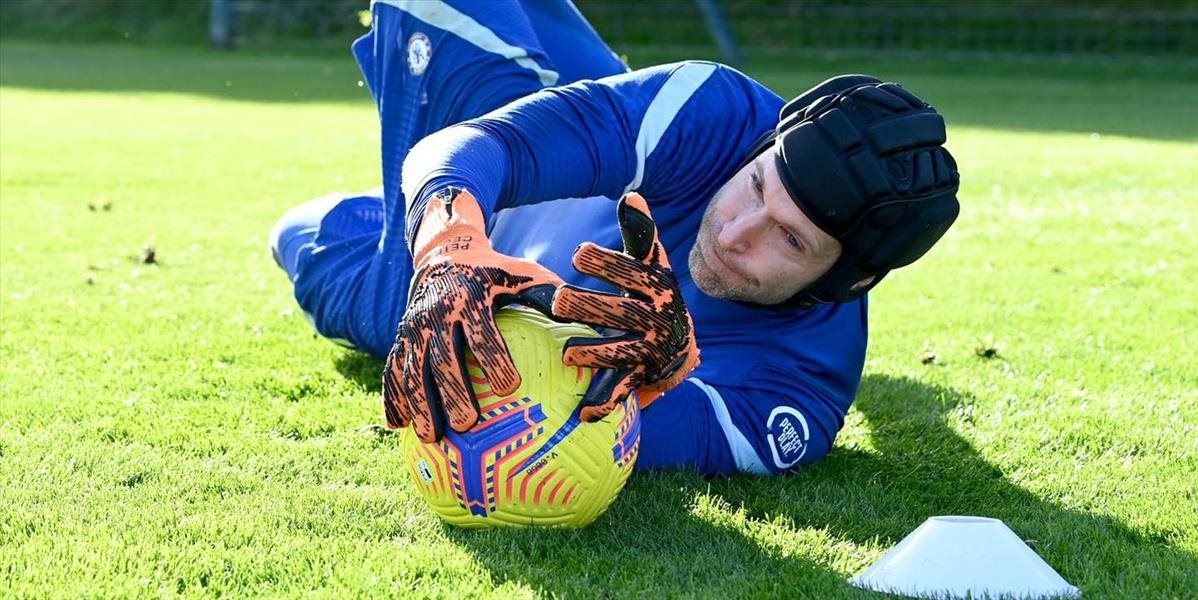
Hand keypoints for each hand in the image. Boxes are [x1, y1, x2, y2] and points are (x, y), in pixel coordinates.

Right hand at [382, 188, 562, 441]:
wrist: (444, 256)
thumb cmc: (497, 274)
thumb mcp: (523, 276)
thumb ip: (552, 298)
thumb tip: (594, 323)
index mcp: (469, 296)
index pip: (481, 330)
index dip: (493, 356)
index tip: (511, 386)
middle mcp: (435, 313)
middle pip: (441, 357)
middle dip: (453, 390)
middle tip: (468, 423)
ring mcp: (412, 328)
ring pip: (411, 369)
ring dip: (420, 404)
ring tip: (433, 438)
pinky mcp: (399, 339)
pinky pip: (392, 371)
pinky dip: (392, 398)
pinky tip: (398, 427)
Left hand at [551, 193, 699, 420]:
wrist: (681, 345)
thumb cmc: (654, 294)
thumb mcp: (652, 265)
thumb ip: (640, 234)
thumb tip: (632, 195)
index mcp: (658, 286)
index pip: (633, 272)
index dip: (608, 263)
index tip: (578, 253)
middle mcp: (658, 318)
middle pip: (623, 313)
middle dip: (592, 307)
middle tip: (559, 300)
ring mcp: (650, 349)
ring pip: (622, 353)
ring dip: (595, 353)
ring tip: (567, 352)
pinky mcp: (642, 376)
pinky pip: (622, 389)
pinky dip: (604, 403)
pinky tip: (583, 414)